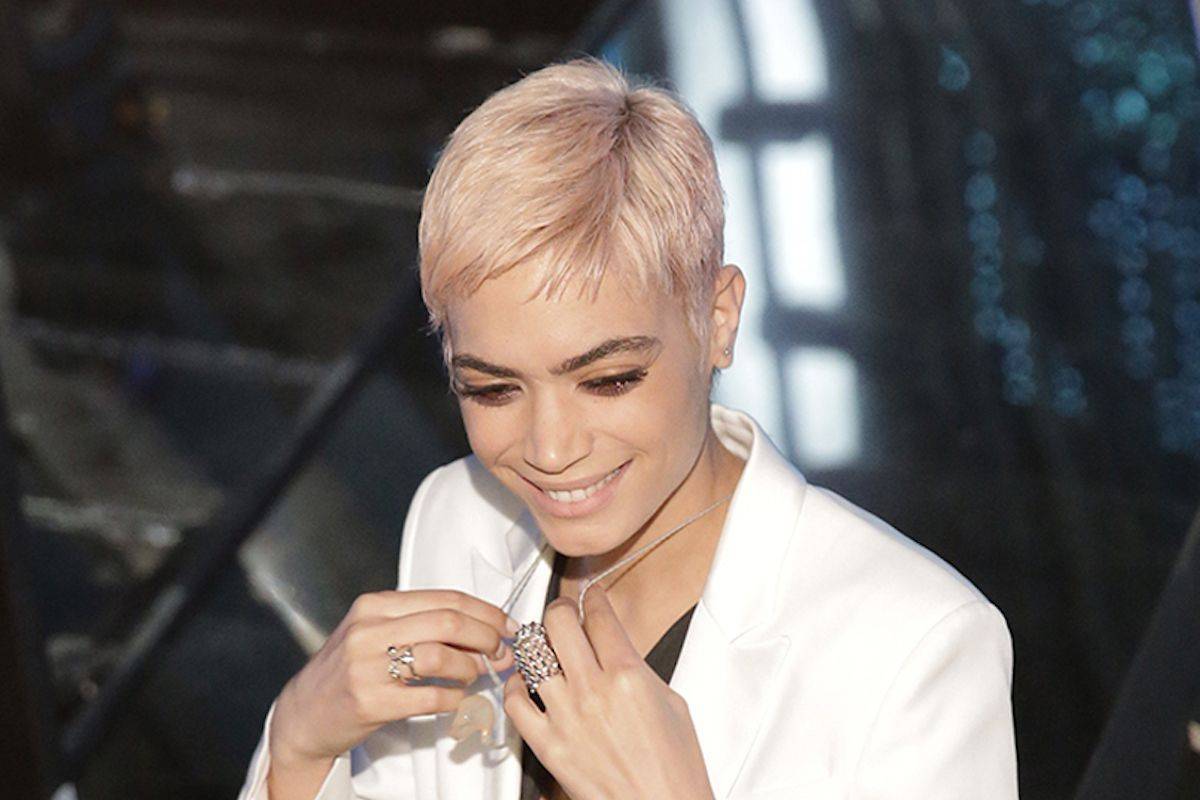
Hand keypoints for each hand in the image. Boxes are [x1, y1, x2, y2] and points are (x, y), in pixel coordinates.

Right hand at [269, 589, 515, 766]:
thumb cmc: (348, 670)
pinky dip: (453, 698)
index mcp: (376, 605)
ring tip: (473, 675)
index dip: (486, 611)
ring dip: (470, 667)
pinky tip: (455, 699)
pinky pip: (430, 697)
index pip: (446, 598)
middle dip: (486, 637)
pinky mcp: (371, 702)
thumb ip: (420, 623)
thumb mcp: (375, 632)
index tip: (506, 625)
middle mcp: (370, 630)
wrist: (304, 714)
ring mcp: (368, 666)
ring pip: (441, 656)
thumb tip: (481, 625)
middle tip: (499, 652)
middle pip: (449, 622)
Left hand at [503, 586, 714, 799]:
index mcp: (629, 675)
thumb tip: (615, 648)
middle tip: (564, 611)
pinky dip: (515, 685)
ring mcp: (566, 717)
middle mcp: (593, 691)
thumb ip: (637, 668)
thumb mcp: (670, 702)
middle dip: (561, 608)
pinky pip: (514, 701)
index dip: (593, 598)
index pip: (600, 616)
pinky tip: (524, 683)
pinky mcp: (548, 745)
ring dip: (537, 645)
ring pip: (531, 655)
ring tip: (543, 645)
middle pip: (559, 622)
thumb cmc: (674, 768)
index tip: (591, 596)